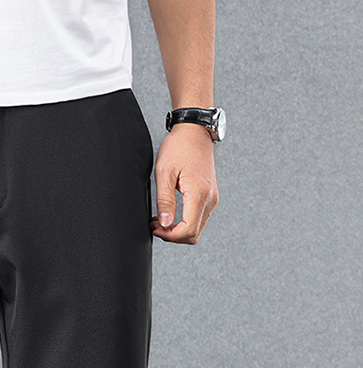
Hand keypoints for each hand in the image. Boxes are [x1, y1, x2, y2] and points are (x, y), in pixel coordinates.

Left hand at [151, 123, 218, 243]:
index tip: (155, 228)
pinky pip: (199, 218)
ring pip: (197, 229)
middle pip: (194, 235)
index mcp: (199, 193)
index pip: (188, 230)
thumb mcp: (164, 173)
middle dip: (173, 235)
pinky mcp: (210, 196)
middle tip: (156, 225)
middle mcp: (210, 198)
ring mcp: (212, 198)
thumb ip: (164, 201)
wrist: (194, 131)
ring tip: (161, 219)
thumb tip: (165, 224)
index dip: (169, 236)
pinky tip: (172, 214)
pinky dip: (185, 222)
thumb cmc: (178, 147)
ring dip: (178, 230)